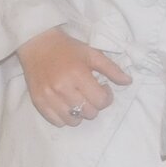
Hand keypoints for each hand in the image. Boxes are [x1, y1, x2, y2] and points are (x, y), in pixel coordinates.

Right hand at [17, 28, 131, 126]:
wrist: (37, 44)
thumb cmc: (67, 48)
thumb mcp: (91, 54)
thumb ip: (111, 69)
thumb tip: (128, 82)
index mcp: (78, 74)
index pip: (100, 101)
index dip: (106, 97)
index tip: (102, 88)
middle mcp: (63, 88)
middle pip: (89, 113)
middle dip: (94, 105)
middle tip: (89, 93)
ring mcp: (49, 97)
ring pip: (74, 121)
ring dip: (80, 113)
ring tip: (77, 100)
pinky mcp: (38, 102)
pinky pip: (57, 122)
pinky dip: (64, 117)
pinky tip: (65, 105)